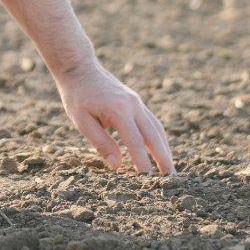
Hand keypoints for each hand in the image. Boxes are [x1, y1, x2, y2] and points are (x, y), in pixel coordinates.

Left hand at [55, 63, 175, 174]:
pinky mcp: (136, 102)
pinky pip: (152, 122)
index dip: (143, 163)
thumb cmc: (77, 96)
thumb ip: (101, 143)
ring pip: (157, 129)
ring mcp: (137, 102)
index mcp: (119, 110)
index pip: (136, 142)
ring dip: (165, 149)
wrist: (80, 68)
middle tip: (172, 180)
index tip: (149, 181)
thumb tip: (117, 166)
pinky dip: (158, 138)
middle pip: (154, 136)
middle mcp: (133, 105)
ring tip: (169, 170)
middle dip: (164, 159)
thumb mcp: (82, 121)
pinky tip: (160, 150)